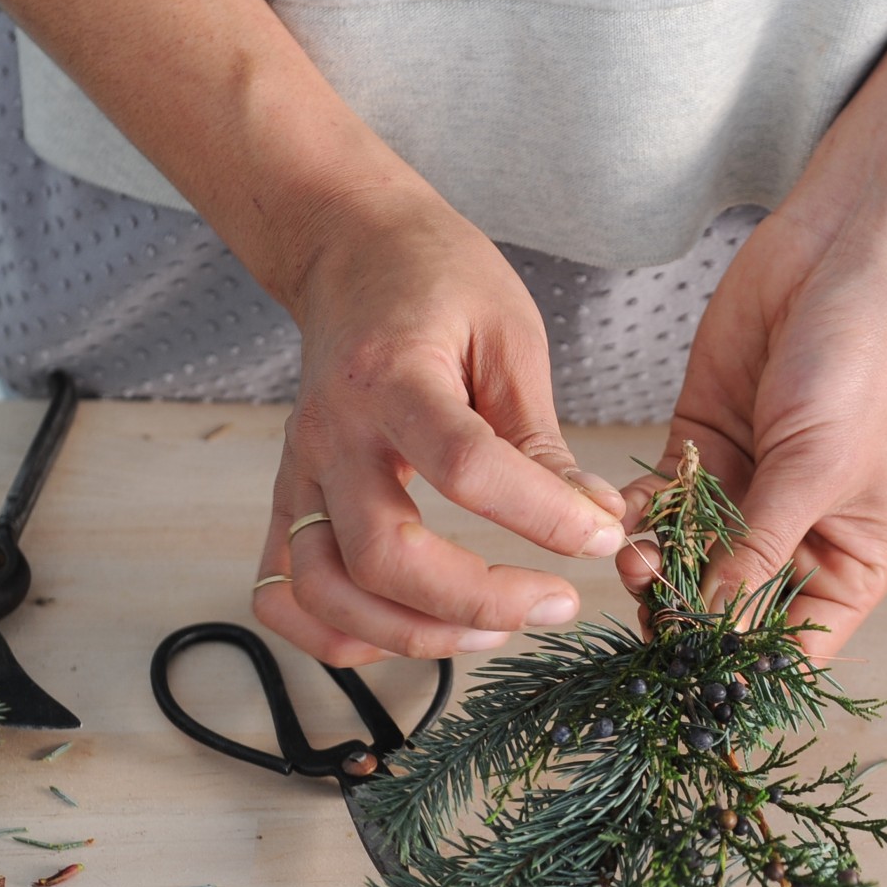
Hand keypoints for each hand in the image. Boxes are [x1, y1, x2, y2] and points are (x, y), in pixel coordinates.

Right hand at [253, 186, 628, 665]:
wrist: (350, 250)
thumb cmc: (437, 281)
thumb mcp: (510, 336)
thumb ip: (542, 439)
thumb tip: (598, 519)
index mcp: (392, 377)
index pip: (464, 467)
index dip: (543, 517)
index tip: (602, 536)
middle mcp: (332, 434)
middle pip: (383, 556)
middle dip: (478, 602)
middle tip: (557, 603)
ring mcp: (300, 473)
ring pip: (324, 594)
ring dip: (411, 636)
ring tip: (491, 629)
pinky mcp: (289, 499)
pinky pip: (284, 595)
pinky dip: (339, 636)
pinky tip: (410, 629)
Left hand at [615, 204, 886, 660]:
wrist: (843, 255)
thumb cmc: (866, 363)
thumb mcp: (817, 468)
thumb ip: (759, 551)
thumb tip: (711, 625)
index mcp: (852, 560)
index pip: (795, 647)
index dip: (745, 673)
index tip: (692, 690)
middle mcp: (796, 537)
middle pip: (730, 612)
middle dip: (687, 621)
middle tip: (648, 620)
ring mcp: (745, 492)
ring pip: (686, 563)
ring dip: (657, 570)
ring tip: (637, 561)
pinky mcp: (700, 447)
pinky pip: (660, 504)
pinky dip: (639, 516)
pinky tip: (626, 518)